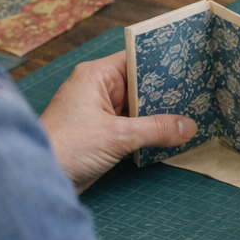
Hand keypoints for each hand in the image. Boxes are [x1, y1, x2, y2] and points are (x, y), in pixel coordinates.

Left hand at [38, 52, 195, 191]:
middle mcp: (98, 89)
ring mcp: (100, 112)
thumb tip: (188, 127)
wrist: (40, 180)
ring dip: (160, 113)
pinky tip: (172, 133)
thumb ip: (155, 129)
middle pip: (140, 84)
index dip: (163, 61)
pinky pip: (133, 125)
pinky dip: (150, 130)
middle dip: (166, 91)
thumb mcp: (117, 136)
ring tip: (193, 112)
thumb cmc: (67, 147)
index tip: (190, 65)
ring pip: (138, 106)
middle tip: (199, 92)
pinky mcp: (102, 133)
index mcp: (96, 76)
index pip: (136, 59)